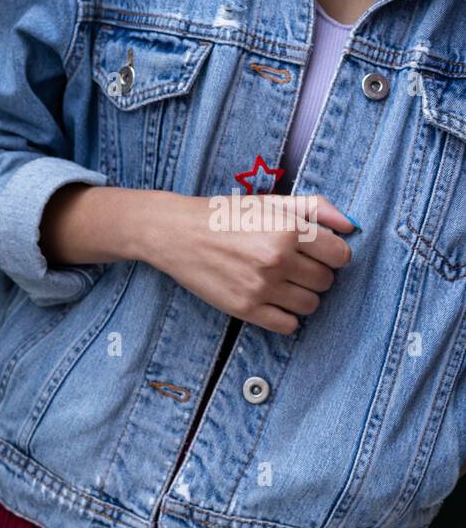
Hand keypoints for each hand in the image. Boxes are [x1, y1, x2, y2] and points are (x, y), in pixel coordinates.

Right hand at [135, 193, 355, 333]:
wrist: (175, 233)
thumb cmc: (223, 215)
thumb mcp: (270, 202)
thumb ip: (314, 208)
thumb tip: (351, 225)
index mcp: (288, 229)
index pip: (340, 255)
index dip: (331, 254)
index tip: (315, 253)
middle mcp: (277, 259)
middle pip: (327, 281)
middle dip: (315, 275)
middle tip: (293, 267)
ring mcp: (261, 286)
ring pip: (311, 305)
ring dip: (302, 296)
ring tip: (282, 284)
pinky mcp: (244, 308)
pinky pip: (288, 325)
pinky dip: (286, 317)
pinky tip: (272, 302)